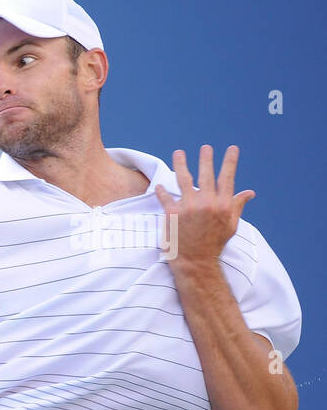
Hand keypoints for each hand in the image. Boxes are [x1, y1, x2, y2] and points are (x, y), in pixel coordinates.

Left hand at [154, 145, 254, 268]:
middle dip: (206, 159)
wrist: (196, 262)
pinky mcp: (172, 214)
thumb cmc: (214, 244)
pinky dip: (162, 191)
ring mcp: (189, 207)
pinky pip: (165, 197)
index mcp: (223, 204)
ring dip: (181, 164)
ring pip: (184, 180)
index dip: (230, 161)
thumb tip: (250, 192)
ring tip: (179, 153)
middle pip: (206, 174)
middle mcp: (207, 203)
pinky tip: (159, 185)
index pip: (228, 177)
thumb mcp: (230, 225)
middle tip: (205, 147)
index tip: (232, 148)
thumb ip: (237, 205)